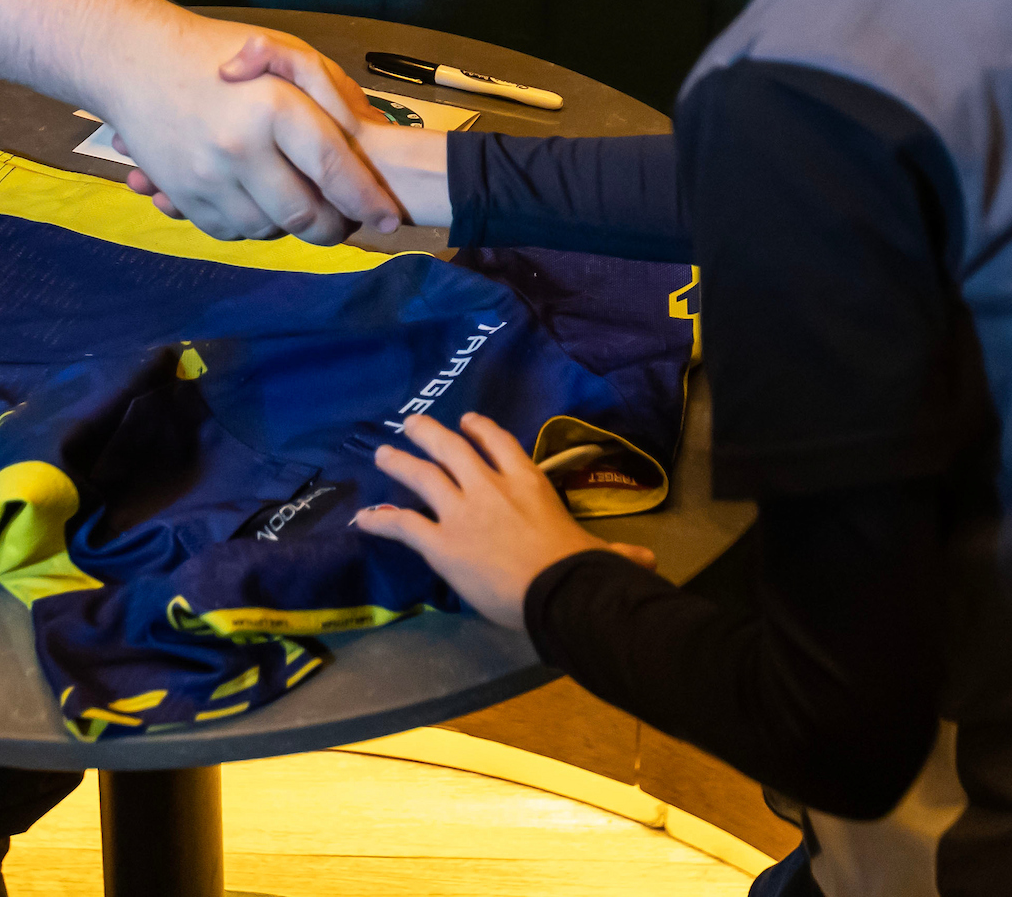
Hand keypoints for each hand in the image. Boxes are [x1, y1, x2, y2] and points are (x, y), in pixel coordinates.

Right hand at [101, 17, 400, 245]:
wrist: (132, 60)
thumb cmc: (216, 51)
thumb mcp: (285, 52)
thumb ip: (332, 94)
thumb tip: (370, 137)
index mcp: (271, 107)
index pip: (333, 168)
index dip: (367, 199)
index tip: (390, 218)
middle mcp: (237, 147)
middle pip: (304, 214)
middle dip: (335, 227)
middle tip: (349, 221)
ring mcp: (205, 176)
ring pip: (268, 230)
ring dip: (292, 225)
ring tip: (302, 202)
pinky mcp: (182, 194)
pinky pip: (231, 230)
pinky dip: (253, 223)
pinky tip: (260, 198)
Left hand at [354, 412, 657, 627]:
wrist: (556, 590)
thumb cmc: (580, 567)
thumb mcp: (598, 552)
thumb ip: (616, 551)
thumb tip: (649, 560)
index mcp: (528, 482)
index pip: (500, 443)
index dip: (480, 429)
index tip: (467, 421)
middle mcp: (489, 486)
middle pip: (452, 449)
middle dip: (429, 433)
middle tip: (411, 423)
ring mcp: (461, 512)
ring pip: (422, 476)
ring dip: (400, 462)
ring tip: (383, 453)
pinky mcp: (440, 542)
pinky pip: (402, 525)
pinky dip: (379, 522)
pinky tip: (362, 521)